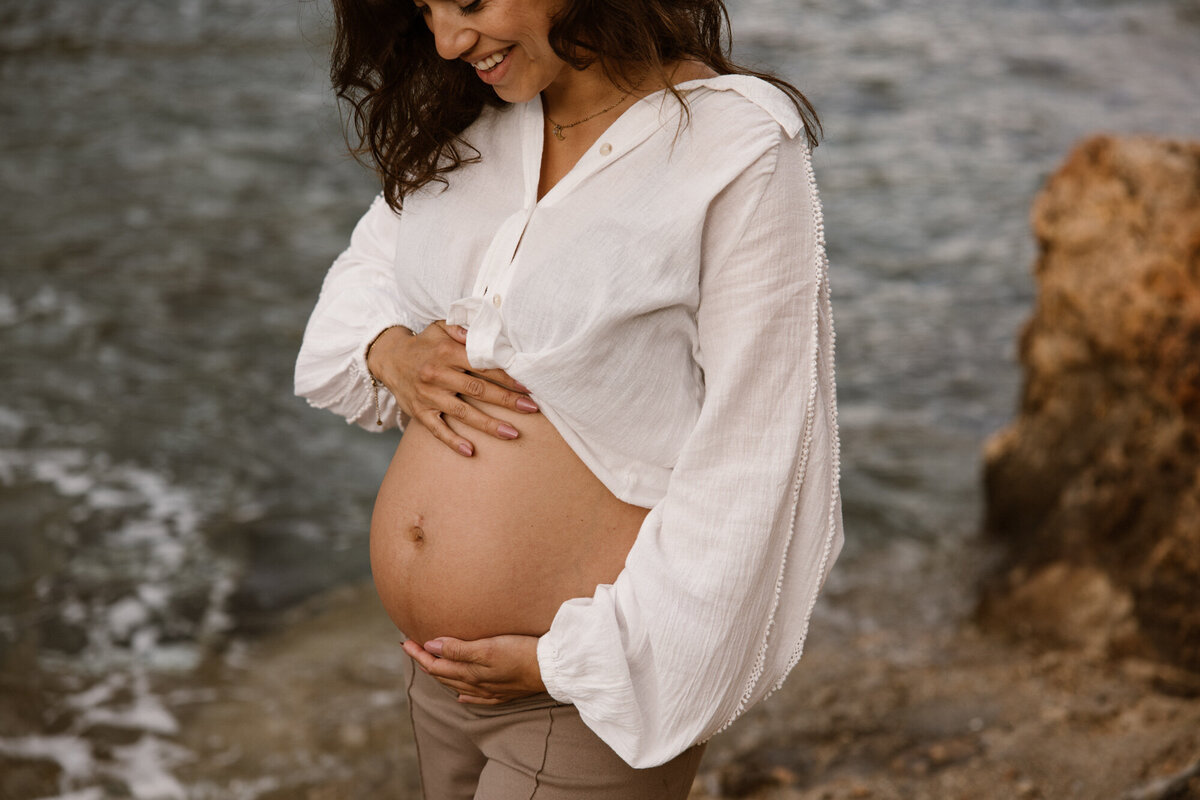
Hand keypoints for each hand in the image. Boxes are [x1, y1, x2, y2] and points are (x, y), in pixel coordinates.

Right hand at [367, 322, 537, 455]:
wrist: (389, 358)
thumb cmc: (424, 344)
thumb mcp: (440, 327)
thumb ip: (463, 329)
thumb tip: (485, 333)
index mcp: (447, 353)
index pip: (483, 366)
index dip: (507, 377)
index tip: (527, 386)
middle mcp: (438, 375)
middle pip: (478, 390)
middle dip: (507, 400)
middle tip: (531, 408)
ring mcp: (429, 396)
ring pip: (463, 412)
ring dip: (489, 425)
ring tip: (512, 434)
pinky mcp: (420, 412)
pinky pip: (437, 430)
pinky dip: (453, 441)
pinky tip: (471, 451)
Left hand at [402, 635, 545, 704]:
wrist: (553, 669)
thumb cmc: (521, 653)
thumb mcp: (487, 648)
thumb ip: (458, 648)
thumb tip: (430, 647)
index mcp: (469, 673)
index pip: (436, 664)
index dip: (419, 653)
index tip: (405, 641)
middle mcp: (476, 685)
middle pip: (443, 674)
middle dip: (425, 660)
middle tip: (411, 647)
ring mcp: (490, 691)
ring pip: (457, 685)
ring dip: (441, 673)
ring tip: (432, 663)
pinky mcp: (505, 693)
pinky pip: (477, 698)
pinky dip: (464, 694)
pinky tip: (461, 695)